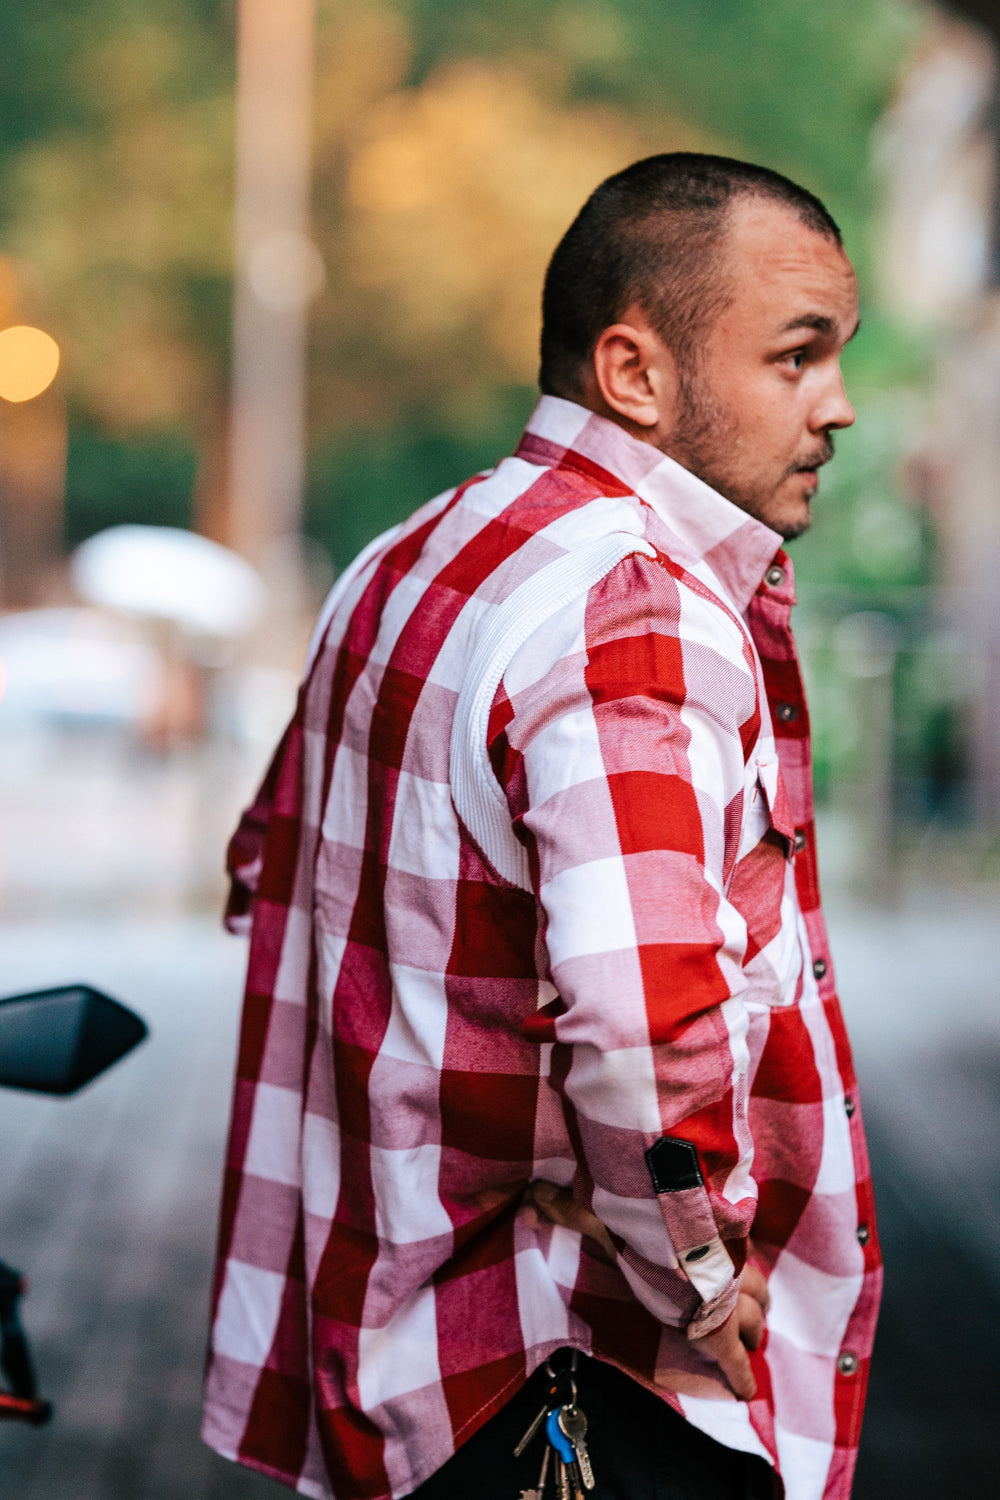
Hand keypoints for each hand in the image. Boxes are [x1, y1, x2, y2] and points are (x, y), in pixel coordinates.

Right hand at [528, 1181, 769, 1400]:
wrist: (658, 1239)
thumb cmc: (634, 1218)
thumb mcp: (599, 1208)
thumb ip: (565, 1204)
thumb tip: (531, 1195)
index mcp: (699, 1241)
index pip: (730, 1250)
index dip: (738, 1261)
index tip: (741, 1265)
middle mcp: (720, 1267)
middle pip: (755, 1285)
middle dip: (755, 1298)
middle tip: (752, 1309)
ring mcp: (724, 1300)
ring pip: (755, 1315)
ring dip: (754, 1325)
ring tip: (753, 1336)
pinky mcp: (720, 1333)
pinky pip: (735, 1360)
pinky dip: (741, 1376)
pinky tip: (745, 1392)